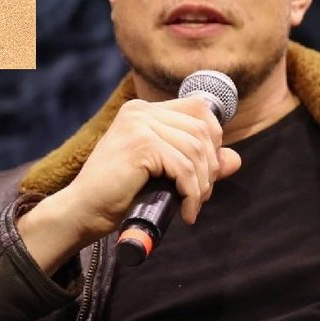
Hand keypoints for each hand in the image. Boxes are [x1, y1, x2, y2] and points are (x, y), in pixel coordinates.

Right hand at [18, 96, 241, 273]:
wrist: (83, 211)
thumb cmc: (120, 194)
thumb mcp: (164, 174)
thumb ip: (198, 164)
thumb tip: (235, 159)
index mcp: (144, 111)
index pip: (198, 108)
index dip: (214, 137)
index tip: (209, 170)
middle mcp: (141, 111)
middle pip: (202, 129)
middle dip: (210, 166)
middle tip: (200, 195)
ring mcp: (140, 125)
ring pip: (196, 150)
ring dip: (202, 183)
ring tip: (193, 205)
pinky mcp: (141, 145)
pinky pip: (184, 168)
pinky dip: (192, 193)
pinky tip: (187, 211)